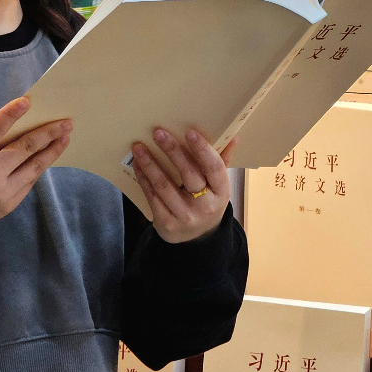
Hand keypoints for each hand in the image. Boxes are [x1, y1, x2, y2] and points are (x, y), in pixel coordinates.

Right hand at [0, 97, 71, 241]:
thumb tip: (14, 120)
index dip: (10, 114)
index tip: (27, 101)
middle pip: (25, 149)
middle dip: (48, 133)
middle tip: (66, 121)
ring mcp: (1, 192)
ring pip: (35, 167)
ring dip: (53, 150)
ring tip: (65, 136)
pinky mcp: (9, 204)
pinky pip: (29, 181)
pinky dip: (39, 166)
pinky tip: (48, 154)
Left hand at [130, 129, 233, 243]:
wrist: (196, 238)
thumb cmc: (207, 202)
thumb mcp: (218, 185)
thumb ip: (222, 160)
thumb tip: (233, 136)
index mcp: (222, 192)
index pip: (214, 168)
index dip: (203, 150)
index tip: (190, 133)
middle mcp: (206, 205)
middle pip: (189, 175)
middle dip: (172, 151)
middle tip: (158, 133)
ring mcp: (185, 216)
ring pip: (165, 185)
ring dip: (150, 164)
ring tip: (139, 147)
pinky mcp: (166, 223)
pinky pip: (152, 196)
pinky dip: (144, 178)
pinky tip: (138, 164)